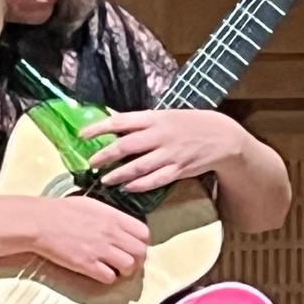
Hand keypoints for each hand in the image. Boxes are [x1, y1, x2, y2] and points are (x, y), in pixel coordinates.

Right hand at [28, 195, 150, 284]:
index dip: (141, 242)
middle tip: (126, 261)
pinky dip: (108, 278)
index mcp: (113, 217)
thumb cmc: (61, 210)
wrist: (40, 222)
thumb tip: (122, 225)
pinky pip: (110, 278)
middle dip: (137, 259)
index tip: (133, 246)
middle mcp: (111, 233)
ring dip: (124, 271)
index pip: (144, 233)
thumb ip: (111, 215)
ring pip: (129, 267)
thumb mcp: (91, 204)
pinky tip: (99, 272)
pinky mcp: (87, 265)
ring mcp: (100, 250)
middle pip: (140, 252)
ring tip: (114, 269)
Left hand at [80, 109, 243, 191]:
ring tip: (105, 179)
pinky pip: (155, 180)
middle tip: (90, 163)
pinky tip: (127, 187)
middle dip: (105, 156)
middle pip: (126, 146)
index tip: (82, 135)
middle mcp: (160, 135)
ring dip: (119, 174)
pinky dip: (139, 185)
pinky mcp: (178, 169)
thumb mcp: (166, 116)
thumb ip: (142, 122)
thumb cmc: (189, 124)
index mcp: (154, 118)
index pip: (120, 121)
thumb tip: (114, 124)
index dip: (99, 128)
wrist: (221, 136)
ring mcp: (170, 154)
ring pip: (138, 167)